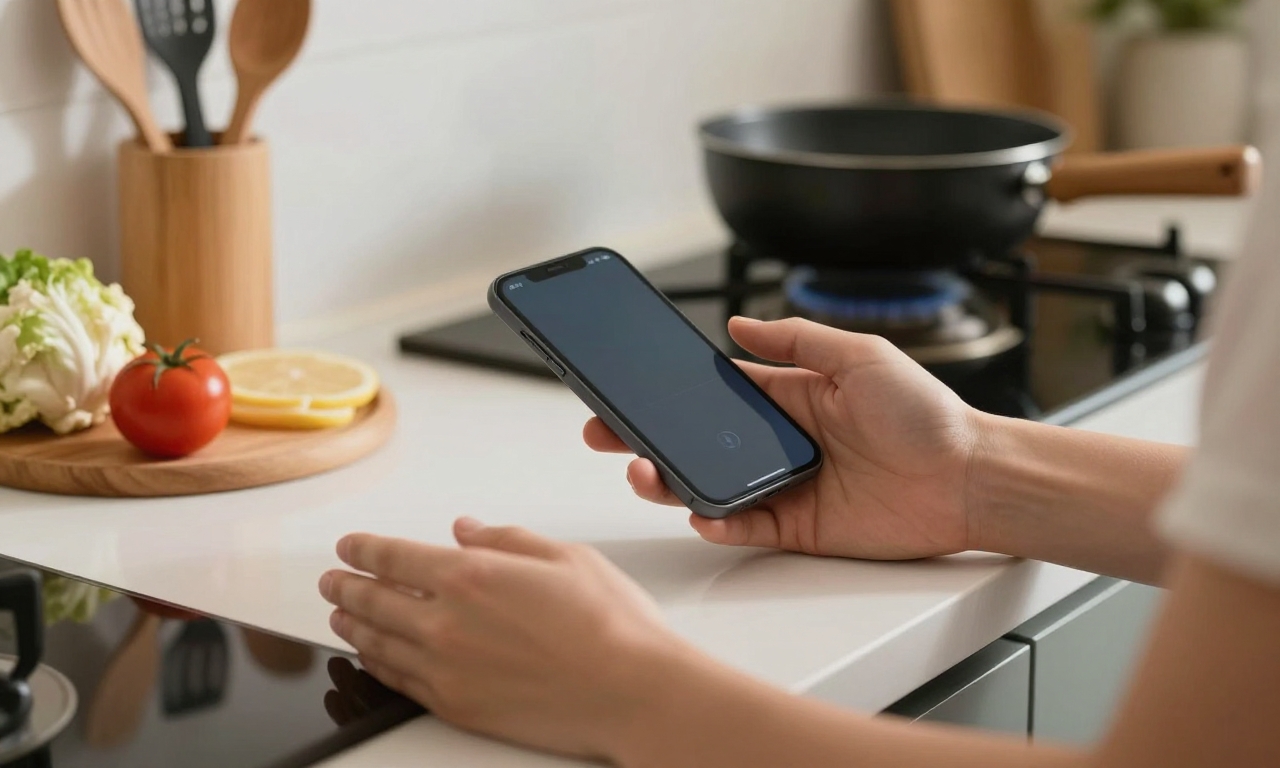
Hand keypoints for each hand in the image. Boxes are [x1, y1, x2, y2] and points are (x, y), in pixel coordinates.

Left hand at [319, 519, 695, 759]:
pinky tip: (373, 657)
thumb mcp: (564, 555)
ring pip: (378, 643)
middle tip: (332, 580)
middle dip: (346, 586)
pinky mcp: (457, 706)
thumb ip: (506, 540)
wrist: (631, 692)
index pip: (393, 557)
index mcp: (471, 575)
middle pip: (373, 600)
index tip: (350, 546)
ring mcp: (447, 670)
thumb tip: (468, 530)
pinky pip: (399, 682)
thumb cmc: (610, 625)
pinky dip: (377, 664)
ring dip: (352, 625)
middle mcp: (447, 623)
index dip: (364, 549)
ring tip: (340, 616)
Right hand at [585, 317, 981, 559]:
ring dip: (670, 481)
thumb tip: (740, 325)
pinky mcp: (799, 528)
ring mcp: (786, 487)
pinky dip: (718, 522)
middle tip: (607, 433)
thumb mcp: (861, 355)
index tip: (629, 387)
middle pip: (698, 442)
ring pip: (710, 486)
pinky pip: (746, 526)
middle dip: (648, 438)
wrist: (969, 478)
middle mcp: (780, 443)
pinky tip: (700, 512)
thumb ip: (798, 341)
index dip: (670, 393)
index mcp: (790, 398)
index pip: (715, 394)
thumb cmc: (927, 414)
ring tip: (643, 471)